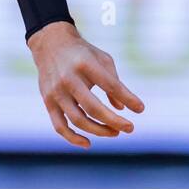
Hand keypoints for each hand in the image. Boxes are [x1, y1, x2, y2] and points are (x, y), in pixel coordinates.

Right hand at [27, 21, 144, 147]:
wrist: (51, 44)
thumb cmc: (83, 54)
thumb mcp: (102, 60)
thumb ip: (114, 82)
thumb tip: (122, 108)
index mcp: (86, 65)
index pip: (110, 85)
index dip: (127, 98)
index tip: (140, 109)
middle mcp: (69, 79)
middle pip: (93, 107)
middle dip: (114, 121)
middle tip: (130, 128)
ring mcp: (56, 92)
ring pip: (78, 120)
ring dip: (98, 131)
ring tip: (115, 133)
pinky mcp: (48, 102)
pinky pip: (59, 126)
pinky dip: (73, 138)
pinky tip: (88, 143)